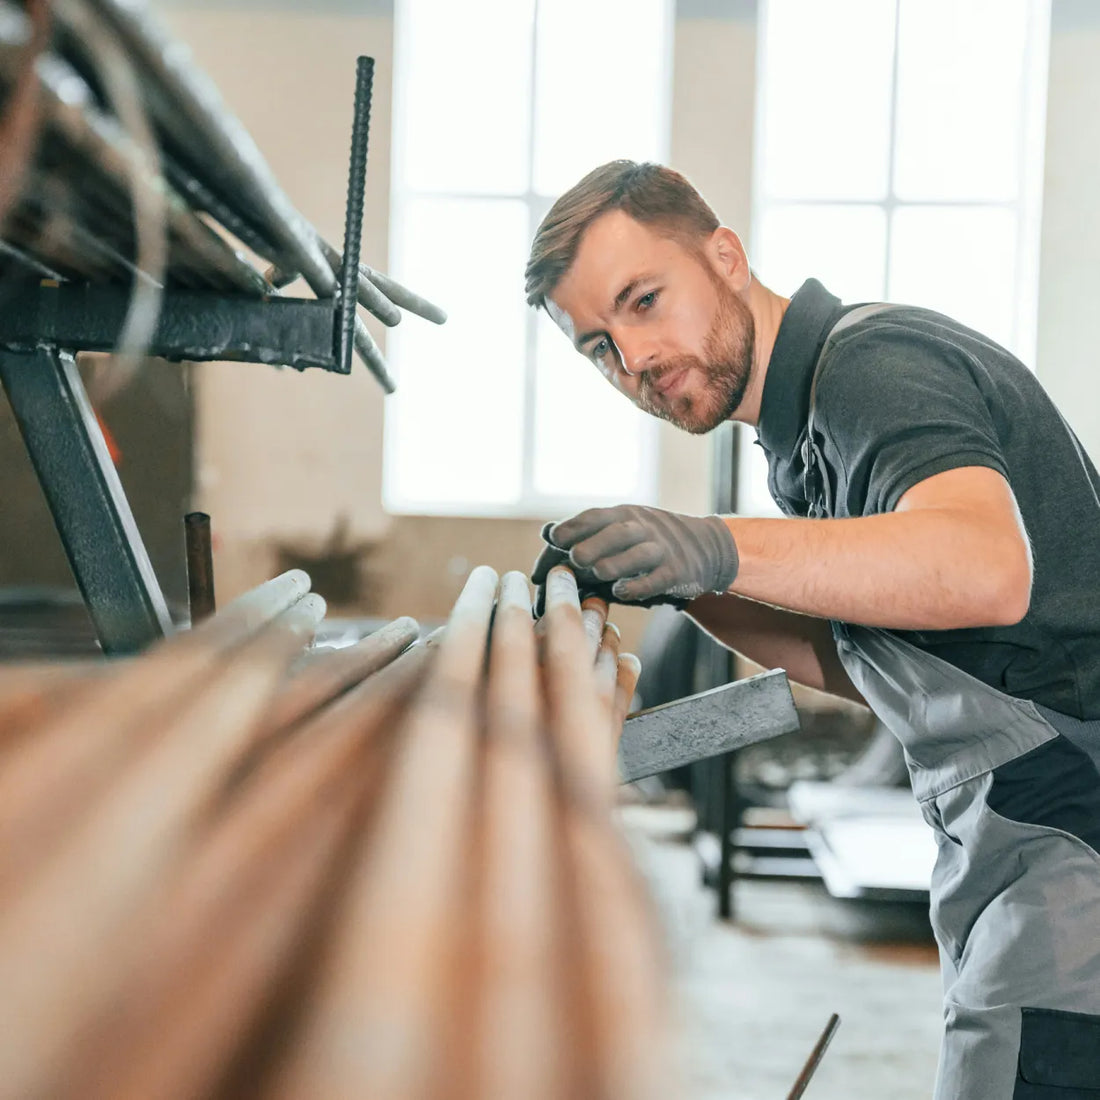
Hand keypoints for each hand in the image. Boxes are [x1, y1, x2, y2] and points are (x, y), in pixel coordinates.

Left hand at [531, 505, 738, 612]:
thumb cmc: (649, 541)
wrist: (707, 548)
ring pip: (638, 554)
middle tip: (574, 558)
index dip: (575, 525)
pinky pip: (657, 580)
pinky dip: (638, 585)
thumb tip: (547, 533)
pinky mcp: (677, 573)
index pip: (596, 516)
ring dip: (615, 563)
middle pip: (617, 532)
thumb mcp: (623, 526)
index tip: (553, 538)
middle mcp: (644, 528)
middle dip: (594, 544)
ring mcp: (662, 550)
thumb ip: (587, 532)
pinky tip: (620, 592)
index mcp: (625, 515)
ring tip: (596, 572)